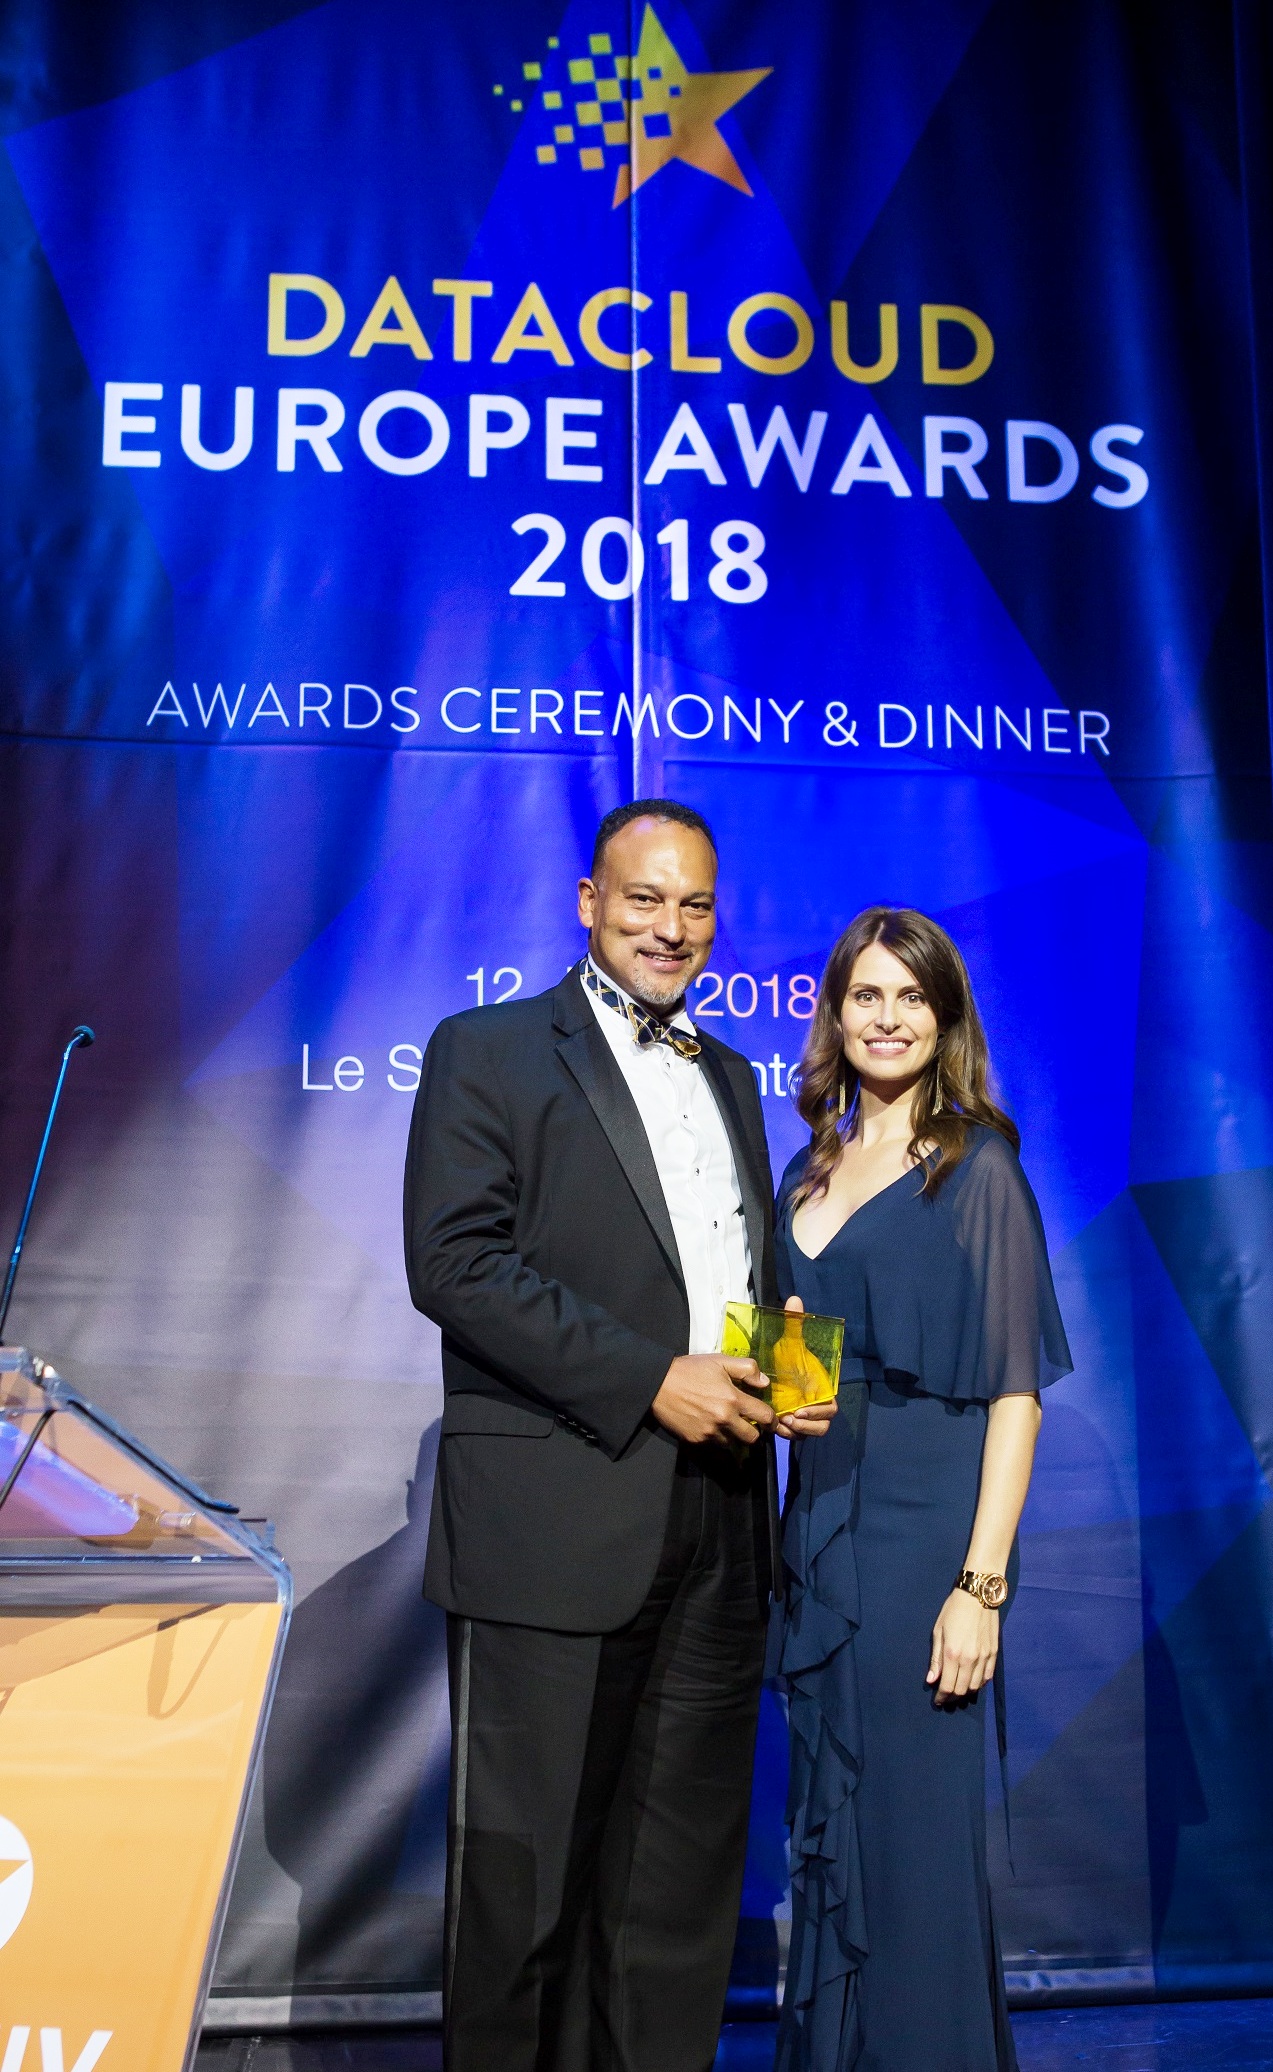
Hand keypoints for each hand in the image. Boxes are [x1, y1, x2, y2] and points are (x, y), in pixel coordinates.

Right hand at [652, 1354, 775, 1447]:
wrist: (658, 1383)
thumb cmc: (690, 1370)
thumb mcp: (720, 1361)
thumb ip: (746, 1369)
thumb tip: (764, 1383)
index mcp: (733, 1399)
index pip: (764, 1416)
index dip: (772, 1420)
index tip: (771, 1421)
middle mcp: (724, 1419)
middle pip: (752, 1437)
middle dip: (753, 1431)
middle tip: (747, 1423)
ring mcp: (710, 1432)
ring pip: (732, 1443)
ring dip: (732, 1435)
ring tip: (725, 1423)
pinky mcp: (696, 1441)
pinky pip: (713, 1446)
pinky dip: (715, 1439)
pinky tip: (710, 1427)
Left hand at [774, 1295, 837, 1440]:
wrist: (772, 1375)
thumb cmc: (787, 1359)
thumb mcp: (789, 1344)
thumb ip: (794, 1325)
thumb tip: (794, 1299)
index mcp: (821, 1390)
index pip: (830, 1407)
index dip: (818, 1412)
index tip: (799, 1411)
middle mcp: (816, 1406)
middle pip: (823, 1425)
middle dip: (808, 1426)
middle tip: (789, 1420)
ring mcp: (806, 1418)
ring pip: (811, 1434)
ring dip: (799, 1433)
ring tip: (781, 1425)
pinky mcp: (795, 1426)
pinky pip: (798, 1438)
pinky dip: (789, 1436)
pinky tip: (777, 1429)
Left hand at [927, 1588, 998, 1704]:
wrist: (978, 1595)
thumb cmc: (953, 1610)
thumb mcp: (938, 1631)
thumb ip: (936, 1659)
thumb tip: (931, 1680)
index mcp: (952, 1654)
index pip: (947, 1686)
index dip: (941, 1697)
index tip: (937, 1701)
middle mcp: (969, 1659)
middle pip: (962, 1690)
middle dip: (952, 1697)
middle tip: (946, 1698)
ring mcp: (984, 1657)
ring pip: (976, 1686)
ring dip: (966, 1692)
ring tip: (958, 1691)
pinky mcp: (994, 1654)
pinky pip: (988, 1677)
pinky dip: (980, 1683)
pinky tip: (973, 1681)